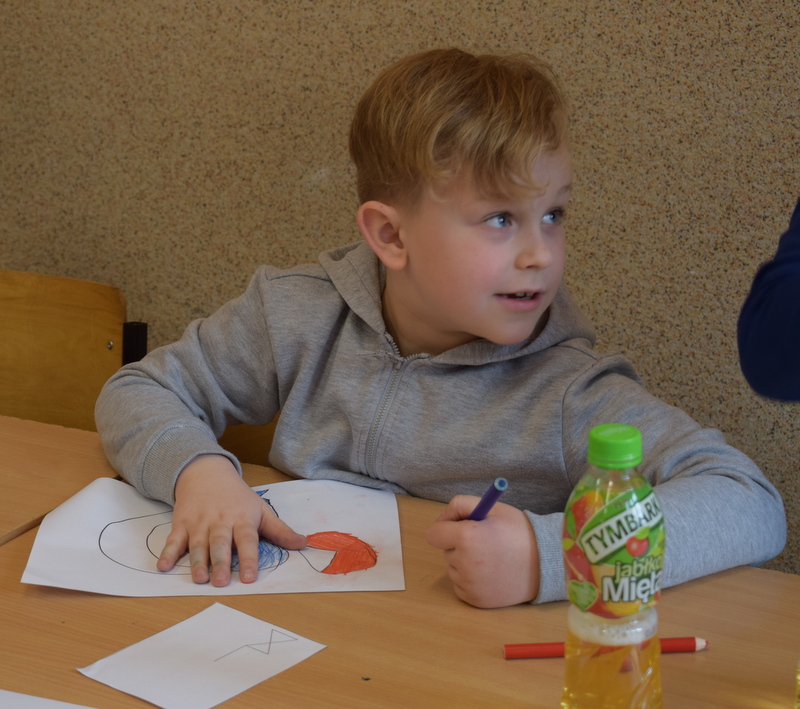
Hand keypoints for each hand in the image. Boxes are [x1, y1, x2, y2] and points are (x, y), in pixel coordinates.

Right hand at [156, 454, 306, 585]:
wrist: (206, 473)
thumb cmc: (238, 497)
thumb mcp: (261, 509)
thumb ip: (280, 530)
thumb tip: (303, 544)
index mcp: (242, 519)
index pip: (247, 540)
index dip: (249, 559)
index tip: (250, 578)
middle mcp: (220, 521)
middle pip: (220, 543)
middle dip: (220, 563)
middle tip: (221, 582)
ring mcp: (199, 523)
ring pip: (198, 544)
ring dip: (197, 562)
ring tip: (199, 579)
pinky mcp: (181, 524)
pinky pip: (173, 540)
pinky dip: (167, 553)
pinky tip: (163, 567)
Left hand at [425, 495, 539, 607]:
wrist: (545, 563)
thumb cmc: (518, 532)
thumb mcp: (491, 507)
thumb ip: (460, 505)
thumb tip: (442, 520)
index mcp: (466, 537)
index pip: (433, 534)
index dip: (445, 527)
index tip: (458, 527)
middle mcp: (464, 563)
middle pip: (446, 550)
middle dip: (459, 544)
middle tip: (485, 541)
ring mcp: (469, 584)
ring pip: (454, 568)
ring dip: (465, 562)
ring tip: (492, 557)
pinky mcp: (475, 600)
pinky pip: (461, 585)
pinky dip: (470, 579)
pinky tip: (491, 573)